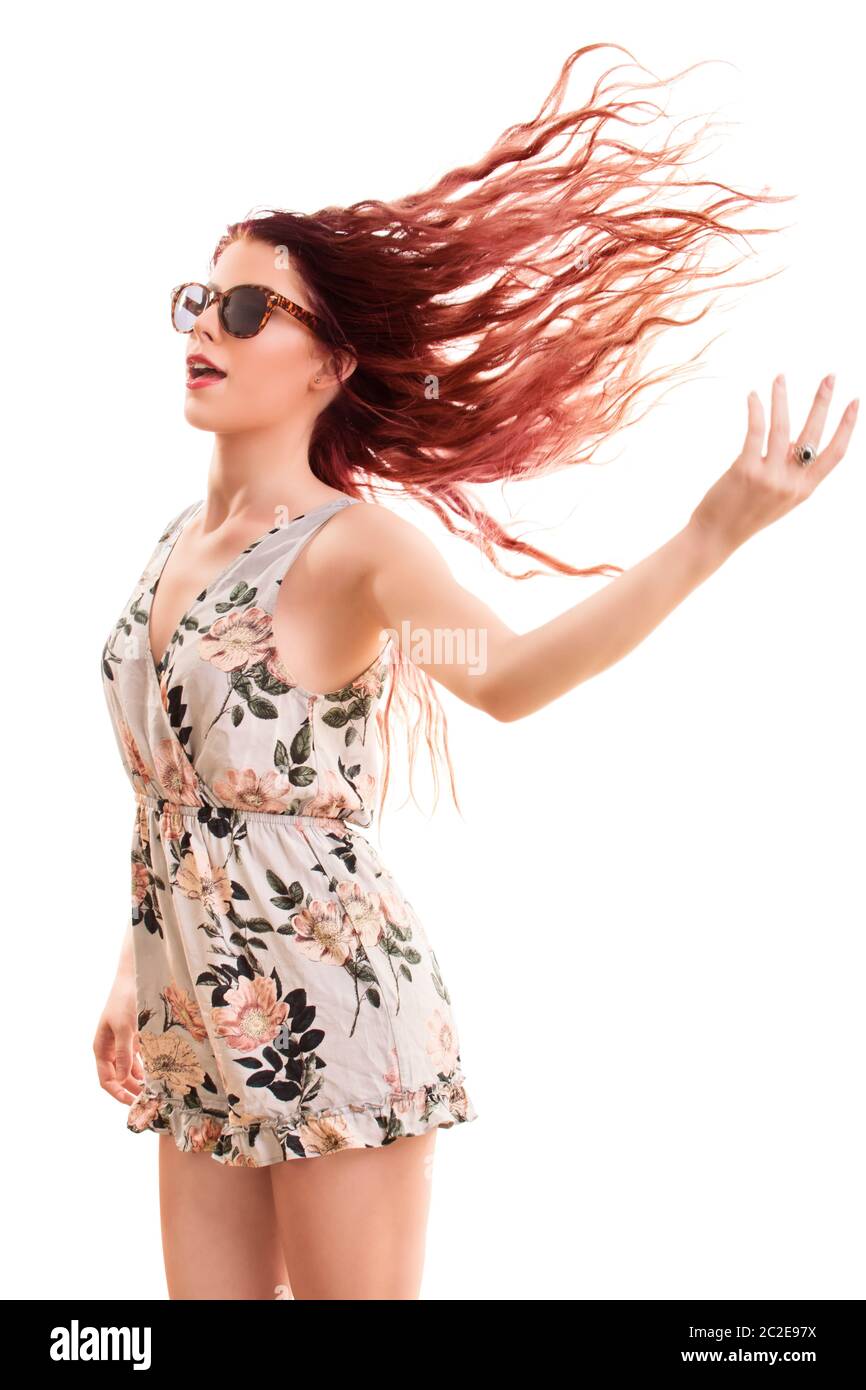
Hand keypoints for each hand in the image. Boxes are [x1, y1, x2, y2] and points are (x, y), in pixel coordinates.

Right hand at [93, 971, 144, 1106]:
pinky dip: (147, 1066)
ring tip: (157, 1090)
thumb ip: (124, 1053)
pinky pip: (139, 1058)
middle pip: (119, 1077)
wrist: (135, 976)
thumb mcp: (125, 1027)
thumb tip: (123, 1079)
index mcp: (102, 1048)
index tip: (134, 1103)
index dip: (118, 1094)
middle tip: (150, 1100)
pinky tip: (159, 1073)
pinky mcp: (134, 1037)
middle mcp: (110, 1049)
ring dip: (140, 1080)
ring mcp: (122, 1044)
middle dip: (131, 1090)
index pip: (106, 1080)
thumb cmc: (126, 999)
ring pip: (130, 1070)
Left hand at [689, 374, 858, 553]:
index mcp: (804, 489)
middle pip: (814, 434)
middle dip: (823, 402)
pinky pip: (755, 432)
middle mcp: (791, 483)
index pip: (836, 453)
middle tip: (830, 376)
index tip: (855, 401)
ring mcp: (769, 477)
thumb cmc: (745, 514)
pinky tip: (753, 395)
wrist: (715, 537)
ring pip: (782, 427)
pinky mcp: (746, 470)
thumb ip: (790, 471)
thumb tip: (794, 438)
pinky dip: (756, 410)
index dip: (847, 426)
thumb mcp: (778, 497)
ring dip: (782, 398)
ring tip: (780, 377)